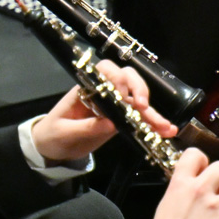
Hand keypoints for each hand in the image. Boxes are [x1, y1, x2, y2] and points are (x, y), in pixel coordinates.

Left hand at [29, 60, 175, 164]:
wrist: (51, 148)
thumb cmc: (53, 134)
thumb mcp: (63, 132)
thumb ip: (85, 127)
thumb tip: (111, 124)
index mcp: (86, 87)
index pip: (104, 70)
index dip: (116, 78)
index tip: (122, 95)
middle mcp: (104, 91)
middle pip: (127, 78)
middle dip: (139, 89)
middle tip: (143, 106)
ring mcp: (114, 105)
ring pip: (138, 99)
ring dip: (153, 111)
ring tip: (165, 125)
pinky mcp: (121, 119)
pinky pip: (139, 119)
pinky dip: (153, 124)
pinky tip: (166, 130)